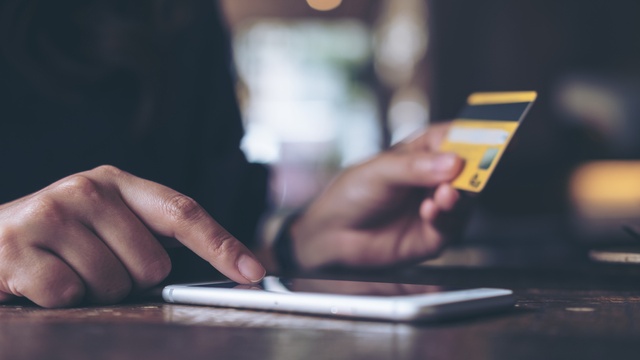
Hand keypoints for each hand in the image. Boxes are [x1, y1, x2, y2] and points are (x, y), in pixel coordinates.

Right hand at [0, 165, 264, 307]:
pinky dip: (63, 301)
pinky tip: (43, 281)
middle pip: (152, 264)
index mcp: (117, 182)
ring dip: (96, 292)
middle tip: (98, 267)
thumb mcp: (107, 223)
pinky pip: (71, 296)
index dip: (221, 244)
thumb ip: (154, 236)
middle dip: (131, 280)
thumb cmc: (61, 238)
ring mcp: (50, 214)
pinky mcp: (17, 247)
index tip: (253, 272)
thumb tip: (228, 265)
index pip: (182, 212)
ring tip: (68, 271)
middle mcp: (87, 189)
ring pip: (114, 284)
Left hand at [290, 123, 468, 268]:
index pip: (458, 138)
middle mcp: (434, 179)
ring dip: (458, 195)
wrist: (332, 235)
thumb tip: (454, 162)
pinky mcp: (434, 235)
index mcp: (422, 153)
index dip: (479, 135)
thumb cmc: (351, 194)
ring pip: (465, 198)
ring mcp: (436, 207)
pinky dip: (445, 216)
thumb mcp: (380, 171)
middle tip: (472, 169)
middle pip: (469, 170)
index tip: (497, 134)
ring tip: (444, 194)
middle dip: (474, 170)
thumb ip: (415, 167)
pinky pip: (451, 225)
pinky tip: (430, 211)